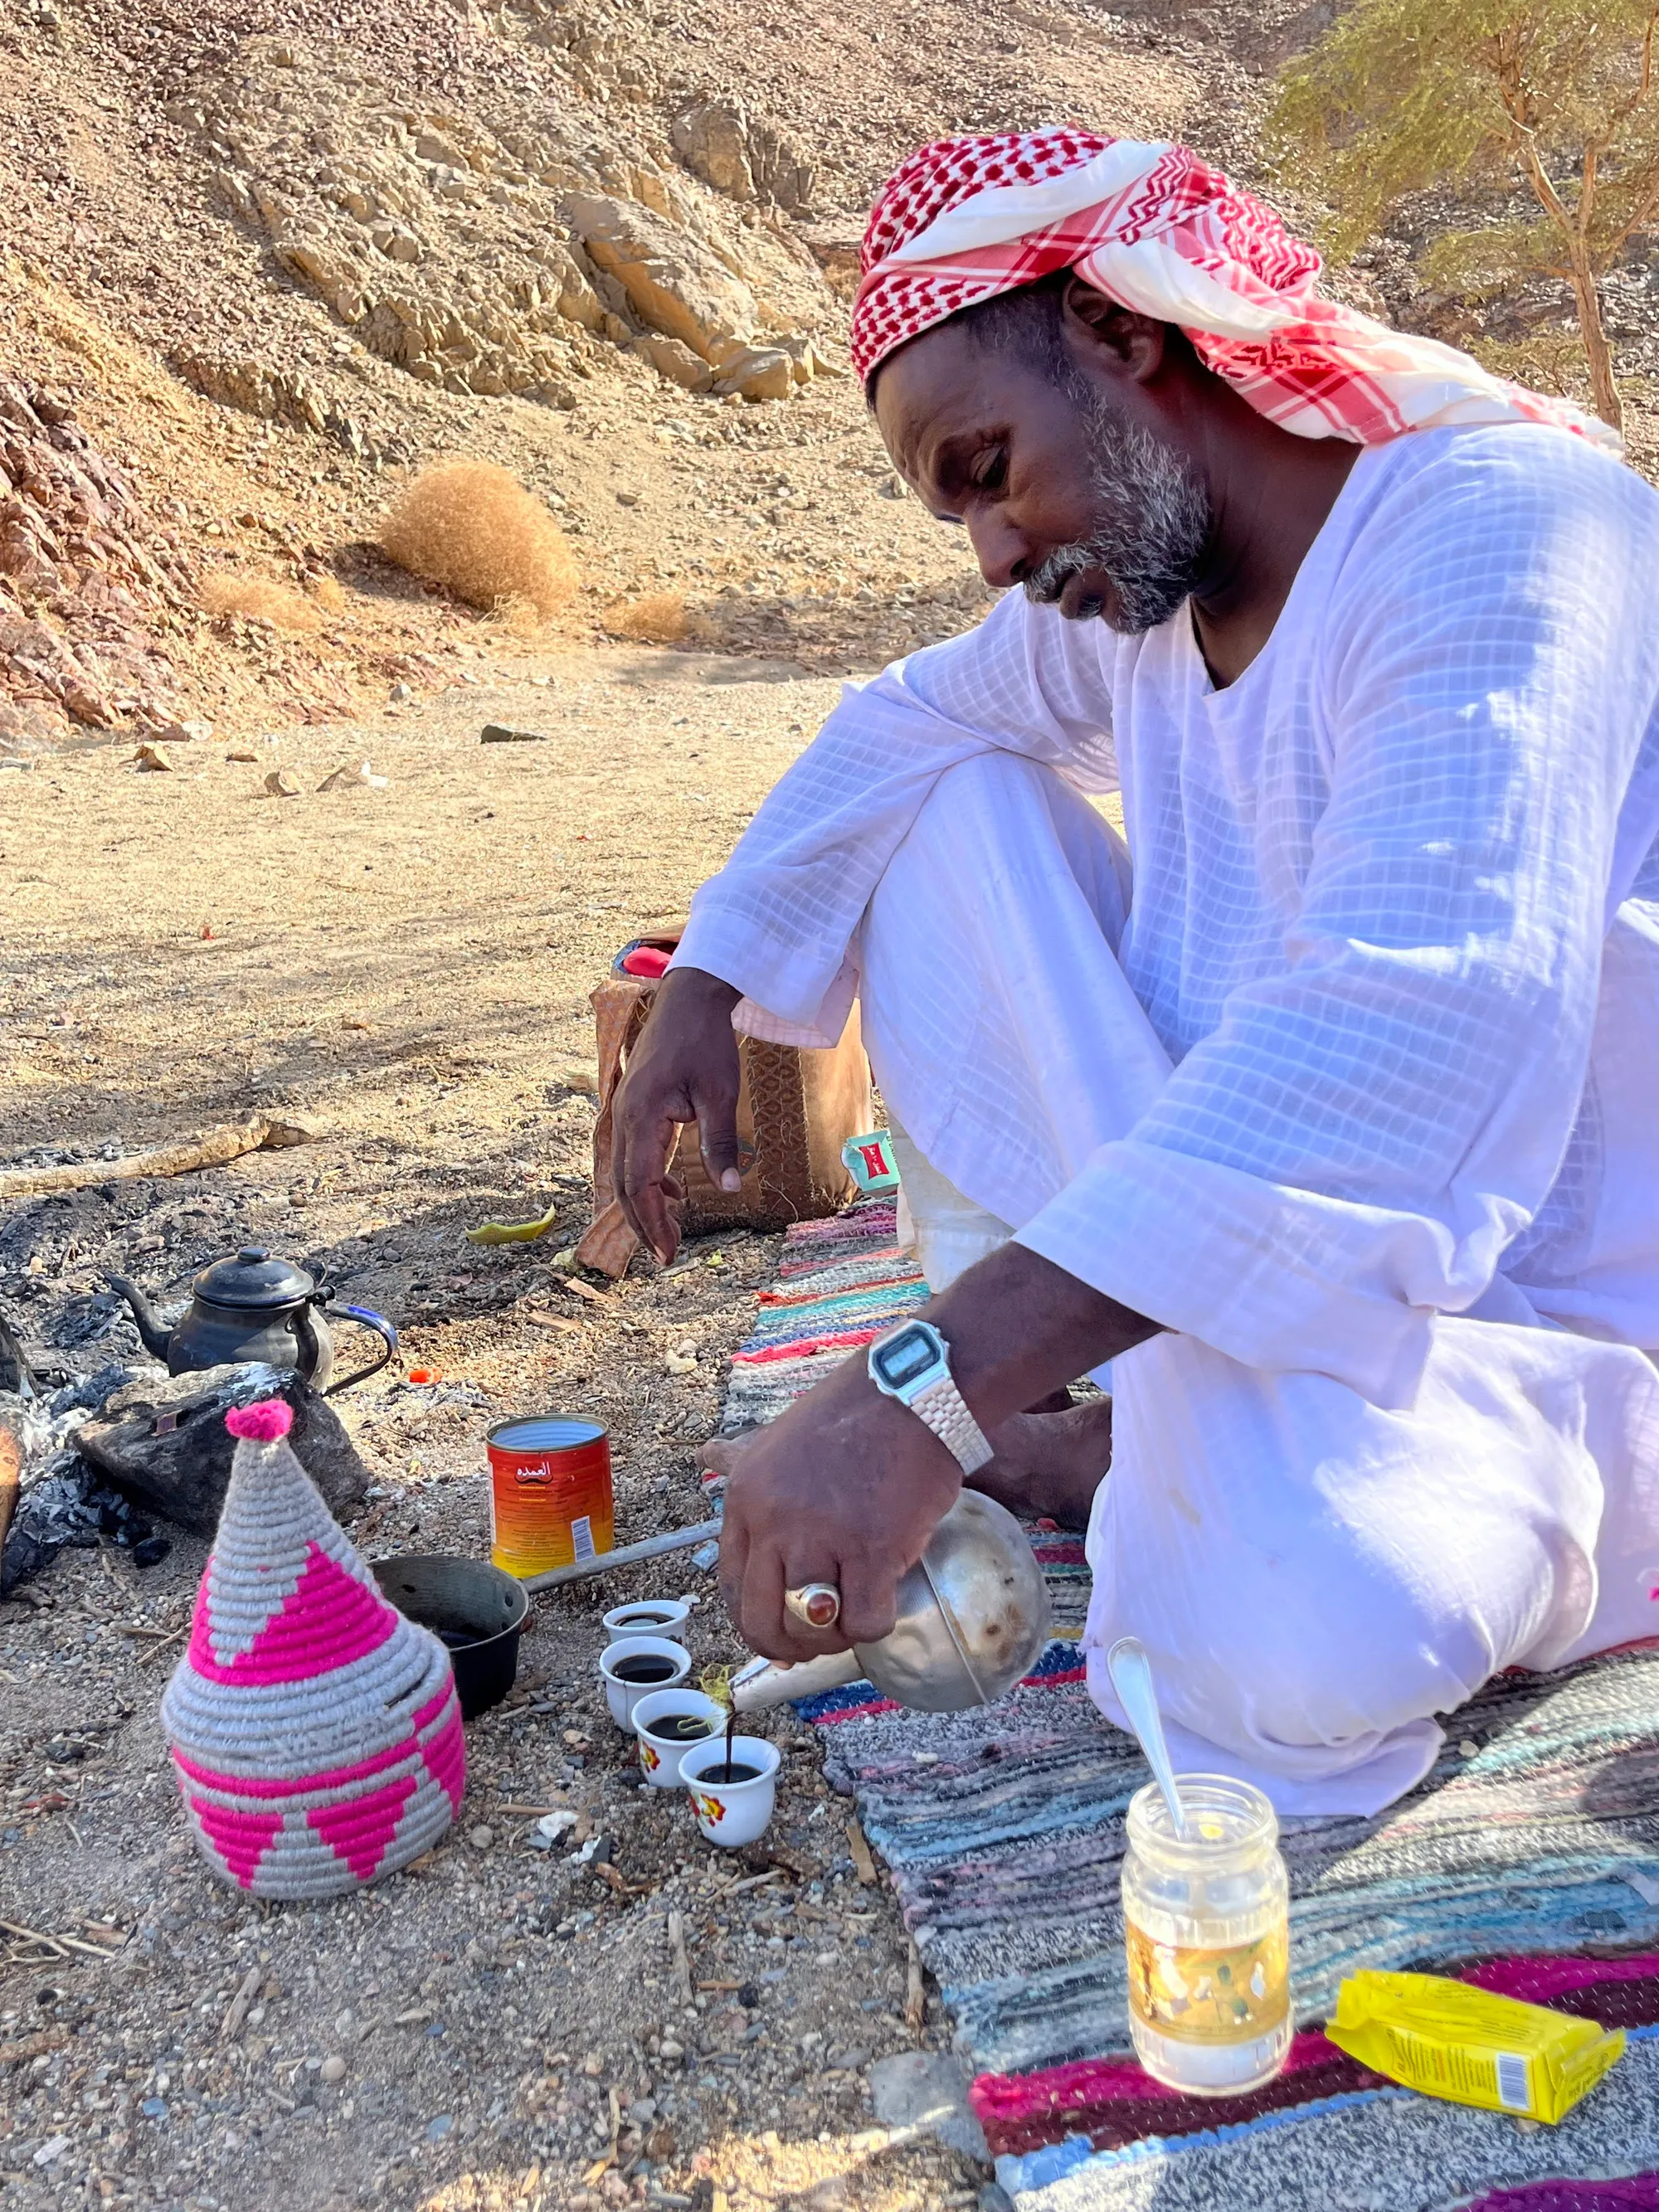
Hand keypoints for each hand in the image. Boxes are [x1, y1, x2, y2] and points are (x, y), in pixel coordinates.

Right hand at [611, 966, 742, 1263]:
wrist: (689, 998)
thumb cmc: (706, 1041)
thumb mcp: (720, 1093)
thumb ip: (721, 1142)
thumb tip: (730, 1189)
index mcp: (641, 1116)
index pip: (638, 1184)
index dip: (652, 1222)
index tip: (668, 1254)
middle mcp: (623, 1117)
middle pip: (623, 1185)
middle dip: (643, 1223)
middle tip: (666, 1255)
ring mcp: (624, 1111)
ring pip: (624, 1171)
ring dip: (643, 1203)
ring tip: (669, 1231)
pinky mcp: (633, 1107)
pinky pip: (631, 1154)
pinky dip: (646, 1179)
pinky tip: (671, 1190)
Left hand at [718, 1352, 962, 1661]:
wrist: (914, 1390)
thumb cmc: (854, 1413)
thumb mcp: (778, 1437)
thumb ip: (748, 1467)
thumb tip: (703, 1453)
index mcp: (745, 1496)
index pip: (730, 1585)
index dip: (754, 1620)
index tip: (778, 1632)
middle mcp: (773, 1520)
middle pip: (761, 1618)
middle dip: (787, 1645)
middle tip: (816, 1643)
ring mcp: (820, 1536)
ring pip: (810, 1628)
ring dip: (833, 1638)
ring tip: (853, 1618)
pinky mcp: (872, 1550)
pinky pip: (865, 1622)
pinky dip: (875, 1625)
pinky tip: (886, 1599)